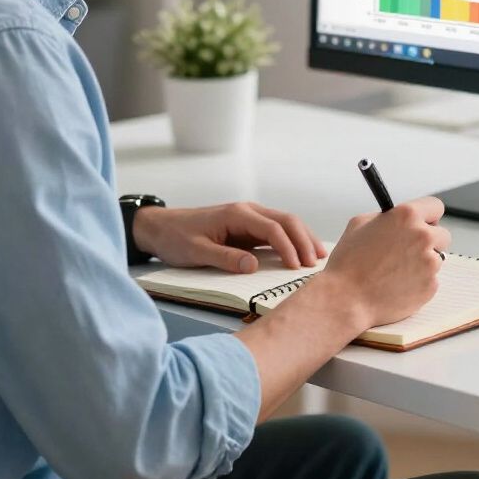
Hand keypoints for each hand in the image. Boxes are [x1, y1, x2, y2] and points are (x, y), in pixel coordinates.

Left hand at [132, 202, 326, 272]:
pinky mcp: (248, 228)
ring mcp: (249, 218)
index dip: (288, 247)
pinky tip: (301, 252)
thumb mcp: (196, 251)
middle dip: (304, 240)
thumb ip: (224, 258)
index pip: (272, 228)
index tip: (297, 267)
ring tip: (318, 257)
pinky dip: (292, 240)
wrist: (160, 227)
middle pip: (286, 220)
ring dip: (303, 238)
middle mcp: (248, 211)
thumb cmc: (176, 237)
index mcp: (237, 214)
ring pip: (285, 223)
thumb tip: (253, 266)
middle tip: (316, 263)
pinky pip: (276, 231)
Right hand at [320, 196, 449, 330]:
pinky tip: (397, 285)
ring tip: (396, 271)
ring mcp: (430, 263)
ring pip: (437, 259)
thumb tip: (397, 218)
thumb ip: (386, 216)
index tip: (423, 222)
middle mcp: (423, 236)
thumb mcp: (359, 224)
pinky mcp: (431, 286)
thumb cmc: (348, 264)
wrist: (346, 299)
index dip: (428, 215)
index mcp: (406, 216)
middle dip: (428, 241)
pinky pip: (431, 280)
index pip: (435, 206)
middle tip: (408, 250)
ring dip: (423, 263)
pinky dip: (419, 282)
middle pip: (442, 234)